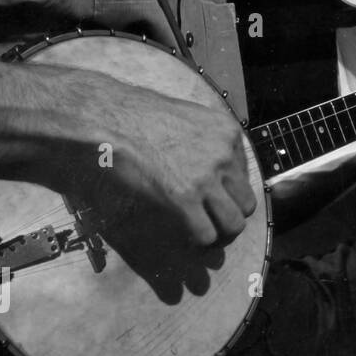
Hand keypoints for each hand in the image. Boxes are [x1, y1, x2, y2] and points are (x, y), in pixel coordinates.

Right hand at [76, 81, 257, 298]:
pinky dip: (197, 241)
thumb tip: (211, 163)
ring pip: (233, 224)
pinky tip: (185, 235)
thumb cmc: (138, 114)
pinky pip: (206, 234)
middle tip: (213, 221)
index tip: (213, 197)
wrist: (109, 119)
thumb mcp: (188, 117)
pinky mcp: (183, 199)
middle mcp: (224, 156)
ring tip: (204, 234)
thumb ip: (207, 140)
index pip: (245, 175)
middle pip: (246, 203)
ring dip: (219, 234)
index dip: (229, 190)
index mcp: (228, 133)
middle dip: (231, 215)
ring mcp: (206, 178)